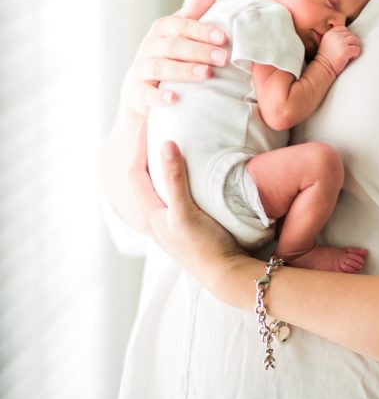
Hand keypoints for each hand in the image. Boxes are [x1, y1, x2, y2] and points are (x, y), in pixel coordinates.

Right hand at [122, 0, 228, 115]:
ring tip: (206, 75)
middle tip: (222, 58)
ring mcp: (142, 70)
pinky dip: (159, 97)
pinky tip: (175, 99)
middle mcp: (150, 46)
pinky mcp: (138, 93)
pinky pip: (146, 95)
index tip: (223, 36)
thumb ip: (199, 5)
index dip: (201, 30)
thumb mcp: (183, 29)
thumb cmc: (171, 53)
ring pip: (160, 67)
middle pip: (172, 45)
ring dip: (183, 71)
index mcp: (164, 29)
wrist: (141, 90)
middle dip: (198, 51)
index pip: (181, 25)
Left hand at [129, 123, 246, 289]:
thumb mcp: (186, 211)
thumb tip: (166, 144)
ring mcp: (167, 223)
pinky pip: (170, 195)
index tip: (147, 124)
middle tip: (156, 130)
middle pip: (142, 179)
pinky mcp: (182, 225)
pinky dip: (172, 178)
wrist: (224, 274)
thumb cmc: (203, 245)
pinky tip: (186, 175)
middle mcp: (153, 218)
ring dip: (158, 166)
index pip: (135, 172)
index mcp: (149, 214)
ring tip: (169, 146)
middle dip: (145, 153)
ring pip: (155, 188)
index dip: (138, 146)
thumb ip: (174, 179)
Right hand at [317, 25, 360, 74]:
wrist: (323, 68)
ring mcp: (341, 42)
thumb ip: (335, 36)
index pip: (344, 29)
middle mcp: (335, 36)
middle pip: (351, 34)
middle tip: (346, 51)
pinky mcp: (346, 50)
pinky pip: (357, 49)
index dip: (346, 37)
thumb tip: (348, 35)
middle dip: (350, 43)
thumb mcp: (327, 42)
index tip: (344, 44)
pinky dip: (355, 54)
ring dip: (354, 48)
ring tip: (348, 54)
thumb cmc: (326, 57)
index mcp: (330, 33)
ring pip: (355, 40)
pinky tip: (349, 58)